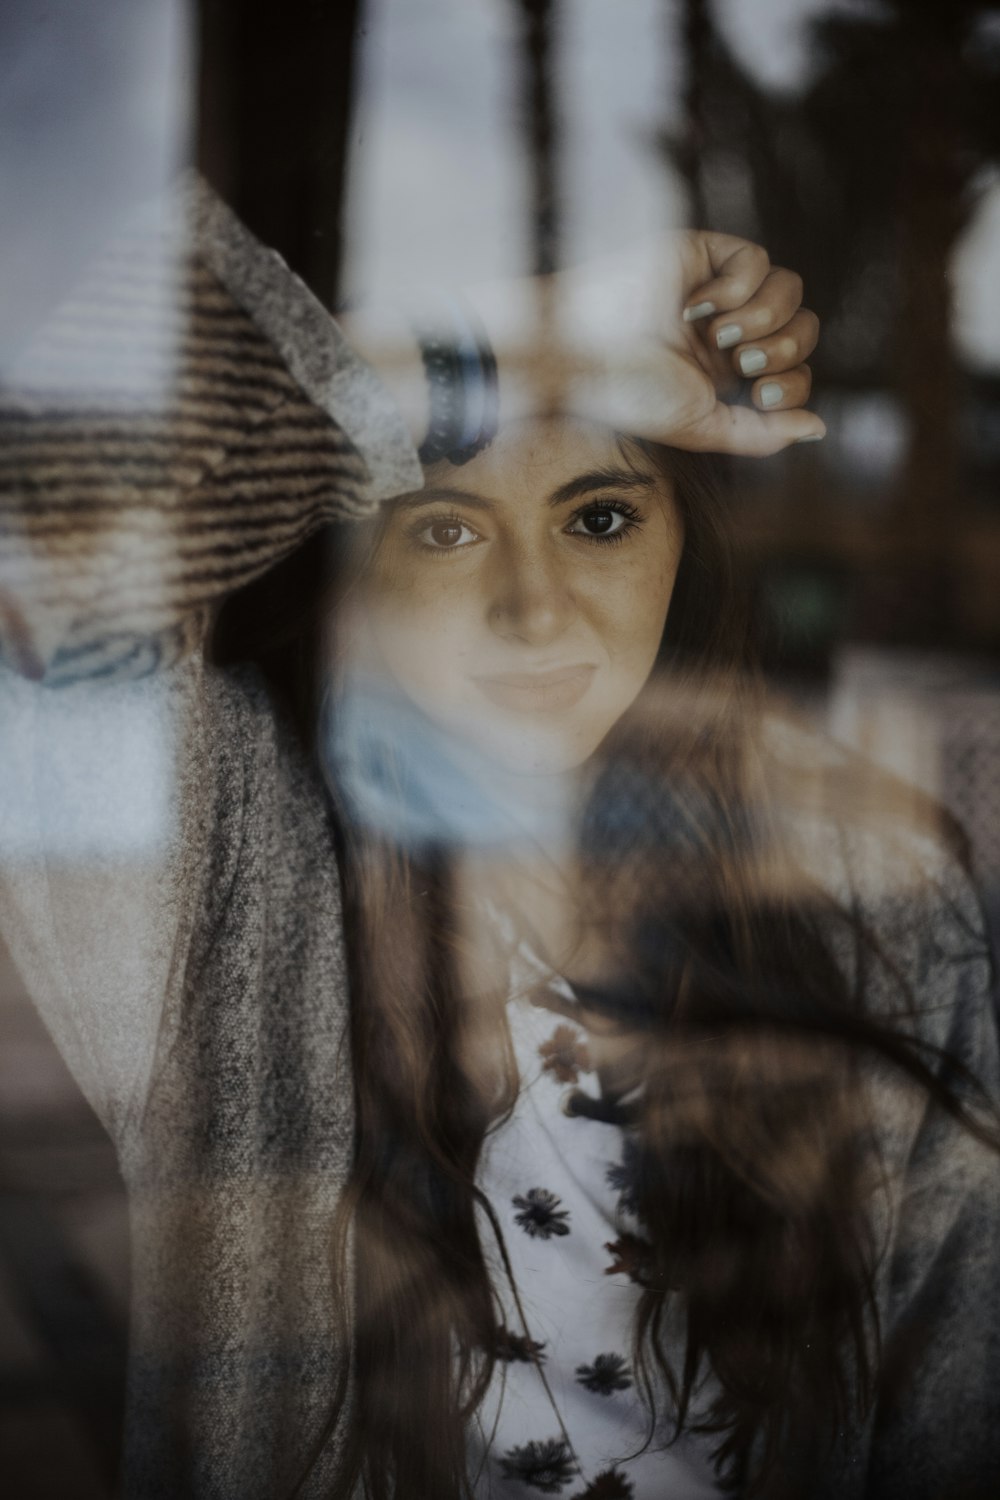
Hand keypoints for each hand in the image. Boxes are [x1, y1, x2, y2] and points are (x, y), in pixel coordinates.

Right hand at [479, 230, 824, 455]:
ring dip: (763, 317)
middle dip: (782, 350)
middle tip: (740, 362)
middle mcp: (730, 329)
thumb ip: (762, 434)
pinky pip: (757, 259)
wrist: (583, 355)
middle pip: (803, 328)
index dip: (793, 384)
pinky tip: (698, 305)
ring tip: (718, 334)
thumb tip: (820, 428)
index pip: (796, 370)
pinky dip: (738, 287)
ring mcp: (719, 289)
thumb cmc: (631, 395)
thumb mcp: (702, 427)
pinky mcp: (703, 253)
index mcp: (730, 373)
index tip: (758, 395)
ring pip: (790, 289)